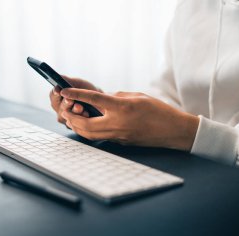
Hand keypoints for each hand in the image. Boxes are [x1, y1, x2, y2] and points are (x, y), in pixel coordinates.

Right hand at [49, 76, 101, 124]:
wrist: (100, 103)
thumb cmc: (87, 91)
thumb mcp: (78, 83)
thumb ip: (68, 80)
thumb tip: (59, 77)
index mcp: (58, 97)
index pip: (53, 95)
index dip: (55, 93)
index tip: (58, 90)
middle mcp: (60, 108)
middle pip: (59, 107)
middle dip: (66, 103)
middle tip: (70, 100)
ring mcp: (66, 118)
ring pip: (67, 117)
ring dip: (74, 112)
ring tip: (80, 107)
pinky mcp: (73, 126)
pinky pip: (74, 124)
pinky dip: (81, 119)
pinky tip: (86, 115)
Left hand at [60, 89, 199, 150]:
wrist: (174, 131)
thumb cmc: (159, 111)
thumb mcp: (137, 96)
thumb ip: (116, 97)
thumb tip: (101, 100)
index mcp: (123, 108)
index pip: (94, 100)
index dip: (76, 94)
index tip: (64, 90)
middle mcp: (118, 123)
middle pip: (85, 124)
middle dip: (72, 117)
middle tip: (65, 109)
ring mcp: (118, 136)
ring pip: (89, 135)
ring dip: (77, 126)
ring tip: (72, 117)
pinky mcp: (120, 142)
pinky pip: (99, 137)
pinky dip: (88, 131)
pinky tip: (86, 125)